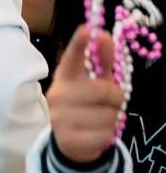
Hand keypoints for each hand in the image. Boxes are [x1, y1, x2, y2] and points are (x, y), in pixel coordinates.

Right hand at [48, 25, 122, 162]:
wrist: (68, 142)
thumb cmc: (84, 105)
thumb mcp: (94, 81)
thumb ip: (102, 59)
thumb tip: (104, 35)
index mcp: (65, 77)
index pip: (72, 58)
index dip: (79, 44)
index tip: (86, 30)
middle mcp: (58, 96)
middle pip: (103, 91)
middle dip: (115, 98)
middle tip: (110, 103)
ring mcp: (60, 119)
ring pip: (108, 115)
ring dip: (112, 118)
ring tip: (100, 120)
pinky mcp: (68, 140)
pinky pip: (105, 134)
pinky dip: (107, 135)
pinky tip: (96, 134)